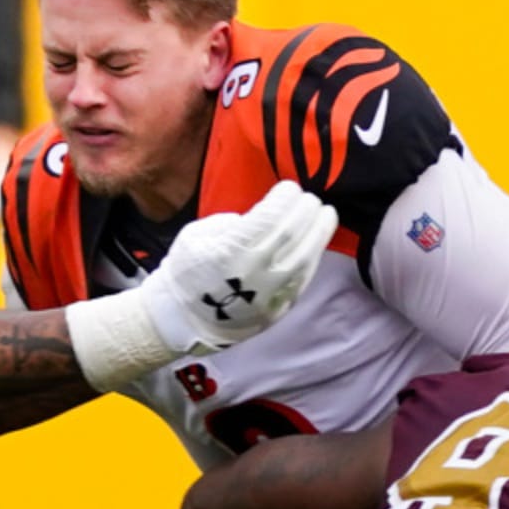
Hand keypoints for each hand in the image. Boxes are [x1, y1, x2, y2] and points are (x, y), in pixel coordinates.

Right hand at [140, 181, 336, 353]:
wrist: (182, 320)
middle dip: (306, 210)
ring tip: (326, 215)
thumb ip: (229, 224)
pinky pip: (303, 279)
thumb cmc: (186, 273)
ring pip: (305, 257)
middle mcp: (255, 271)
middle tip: (310, 198)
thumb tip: (258, 220)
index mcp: (231, 250)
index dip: (286, 198)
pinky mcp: (277, 309)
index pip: (271, 216)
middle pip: (293, 233)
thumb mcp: (195, 236)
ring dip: (320, 232)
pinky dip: (313, 257)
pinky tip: (315, 243)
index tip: (289, 188)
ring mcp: (269, 293)